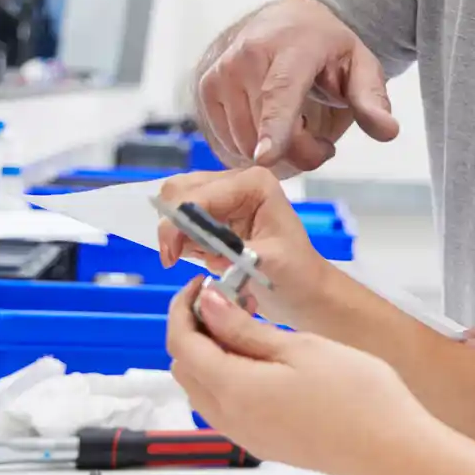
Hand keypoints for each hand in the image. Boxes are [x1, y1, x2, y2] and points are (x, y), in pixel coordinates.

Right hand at [156, 168, 355, 333]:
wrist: (304, 292)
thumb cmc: (296, 275)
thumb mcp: (268, 262)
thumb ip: (233, 251)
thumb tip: (198, 246)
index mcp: (253, 183)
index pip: (198, 195)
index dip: (177, 223)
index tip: (171, 256)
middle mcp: (236, 182)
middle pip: (178, 190)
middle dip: (173, 225)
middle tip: (176, 258)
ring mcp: (222, 198)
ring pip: (174, 204)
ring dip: (177, 234)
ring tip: (198, 258)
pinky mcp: (214, 217)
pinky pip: (180, 222)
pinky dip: (181, 241)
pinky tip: (201, 257)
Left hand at [168, 282, 423, 474]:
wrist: (391, 450)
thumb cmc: (359, 400)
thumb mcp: (301, 347)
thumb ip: (246, 328)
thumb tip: (210, 306)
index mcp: (234, 390)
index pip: (182, 344)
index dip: (184, 309)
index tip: (203, 287)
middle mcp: (230, 419)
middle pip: (185, 368)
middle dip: (195, 330)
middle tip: (227, 301)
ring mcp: (245, 435)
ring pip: (201, 389)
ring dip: (210, 354)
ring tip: (247, 327)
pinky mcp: (263, 442)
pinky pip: (224, 407)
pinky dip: (226, 378)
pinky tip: (261, 361)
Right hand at [197, 0, 399, 173]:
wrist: (285, 19)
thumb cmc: (325, 47)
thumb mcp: (360, 66)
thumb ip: (372, 100)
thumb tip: (387, 130)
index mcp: (291, 47)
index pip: (280, 93)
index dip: (275, 129)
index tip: (266, 157)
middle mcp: (247, 55)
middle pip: (267, 130)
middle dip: (300, 151)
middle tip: (321, 141)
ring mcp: (220, 72)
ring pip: (245, 142)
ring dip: (274, 150)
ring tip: (294, 125)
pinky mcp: (204, 89)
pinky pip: (227, 141)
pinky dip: (250, 145)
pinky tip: (267, 124)